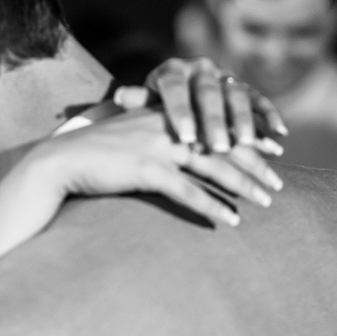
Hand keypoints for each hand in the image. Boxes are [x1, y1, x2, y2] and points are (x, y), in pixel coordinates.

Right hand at [30, 108, 276, 227]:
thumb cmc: (92, 157)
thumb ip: (157, 139)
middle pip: (222, 143)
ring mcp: (156, 147)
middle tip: (279, 183)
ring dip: (244, 185)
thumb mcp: (130, 139)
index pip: (217, 122)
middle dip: (255, 163)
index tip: (273, 147)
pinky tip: (231, 219)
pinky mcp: (144, 169)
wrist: (57, 163)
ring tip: (267, 202)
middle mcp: (166, 127)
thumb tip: (182, 150)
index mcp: (165, 115)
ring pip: (212, 165)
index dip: (248, 135)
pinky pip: (186, 190)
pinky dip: (212, 206)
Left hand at [137, 57, 288, 154]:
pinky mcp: (243, 89)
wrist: (174, 93)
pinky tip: (280, 134)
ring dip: (244, 121)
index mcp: (172, 71)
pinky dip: (270, 115)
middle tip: (219, 148)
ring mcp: (225, 77)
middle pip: (209, 95)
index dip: (181, 113)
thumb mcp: (144, 104)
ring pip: (237, 97)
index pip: (175, 90)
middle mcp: (201, 70)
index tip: (185, 138)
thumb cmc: (154, 107)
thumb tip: (121, 96)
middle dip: (215, 123)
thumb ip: (138, 102)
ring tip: (249, 145)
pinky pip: (259, 100)